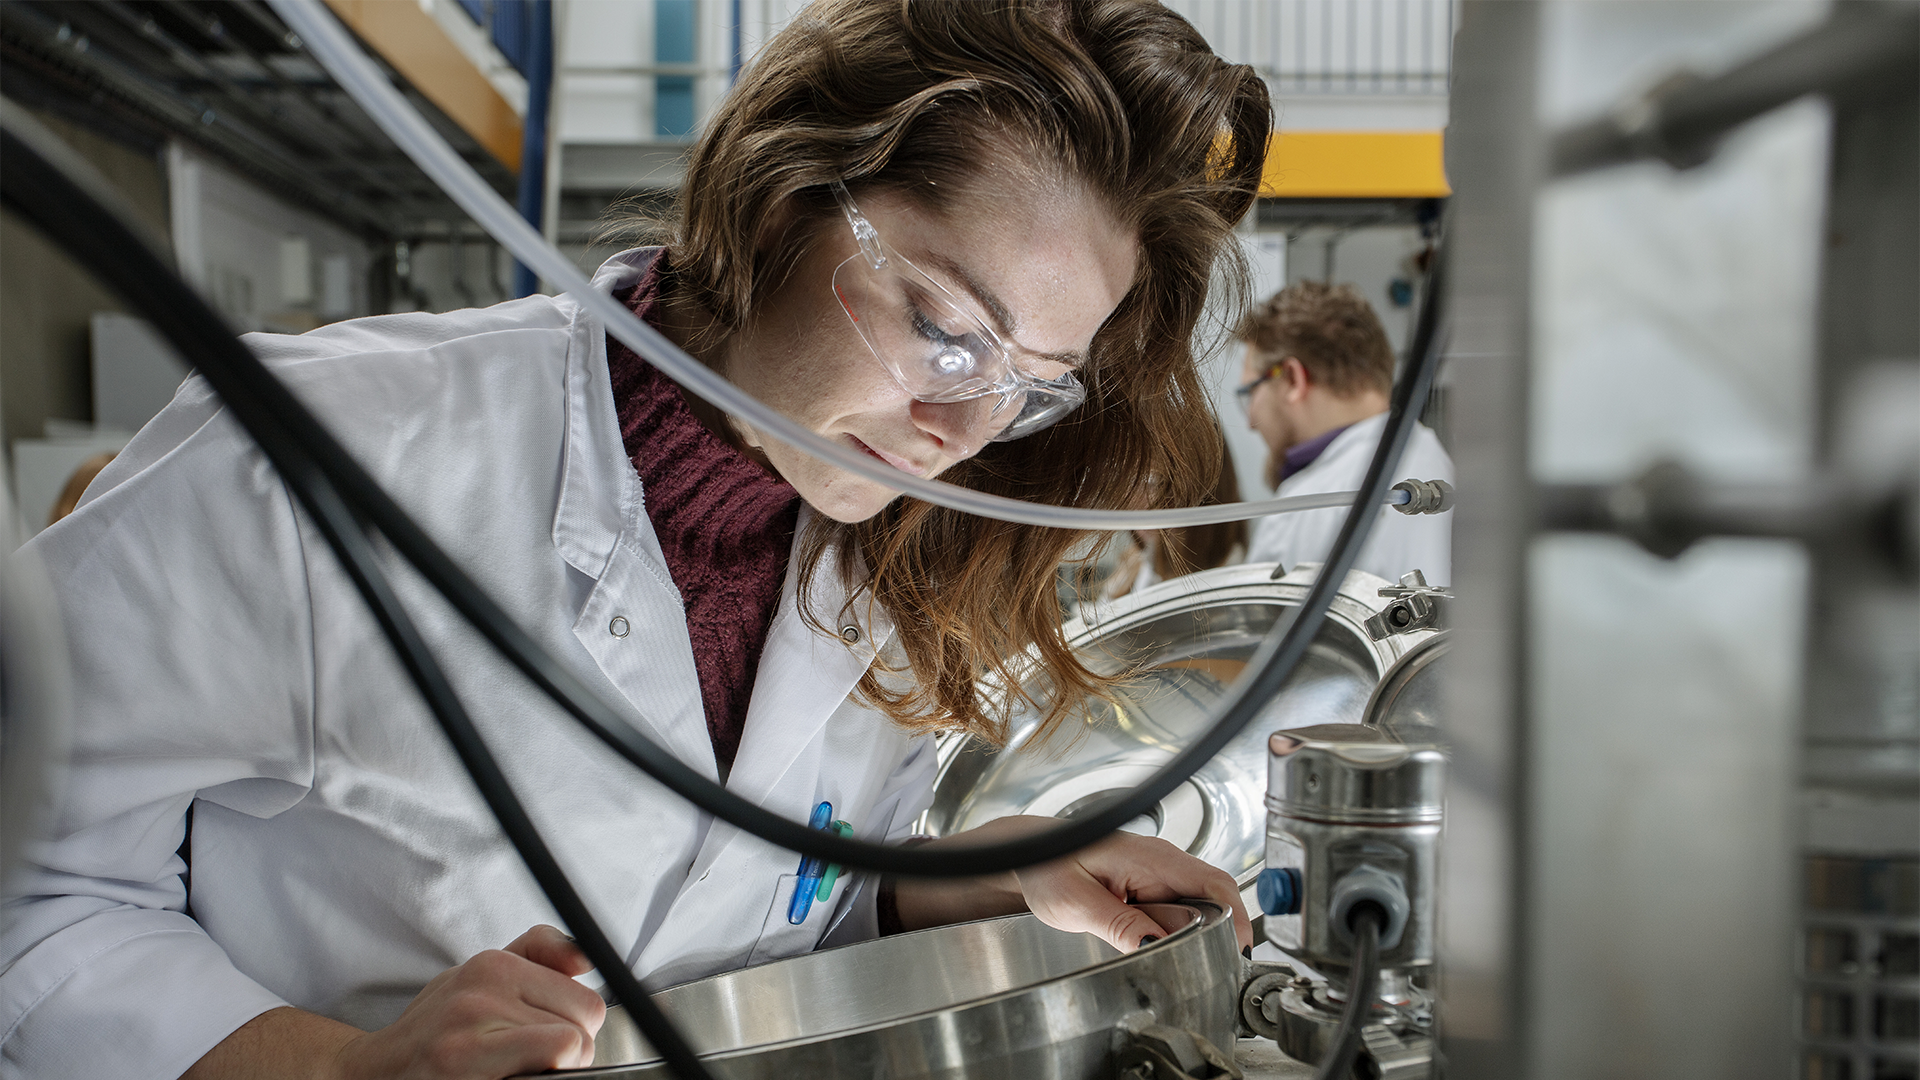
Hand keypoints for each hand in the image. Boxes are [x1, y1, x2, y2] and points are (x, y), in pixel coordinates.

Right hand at [333, 925, 606, 1079]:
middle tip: (536, 1062)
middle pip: (582, 1027)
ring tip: (516, 1071)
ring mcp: (469, 1033)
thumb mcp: (480, 976)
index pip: (585, 1000)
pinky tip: (503, 1077)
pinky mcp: (460, 1066)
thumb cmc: (436, 1028)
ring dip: (552, 1071)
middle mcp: (481, 992)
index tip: (554, 1039)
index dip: (578, 1029)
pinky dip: (531, 1078)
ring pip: (567, 1051)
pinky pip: (542, 1068)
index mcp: (493, 965)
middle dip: (572, 1053)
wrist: (374, 1070)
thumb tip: (585, 958)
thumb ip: (536, 955)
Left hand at [1007, 820, 1254, 954]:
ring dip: (1188, 938)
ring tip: (1158, 953)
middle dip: (1211, 937)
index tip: (1239, 954)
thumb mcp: (1077, 902)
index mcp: (1152, 858)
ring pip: (1195, 914)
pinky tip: (1154, 947)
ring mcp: (1159, 877)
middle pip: (1212, 903)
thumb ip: (1119, 925)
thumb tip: (1157, 946)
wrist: (1029, 858)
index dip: (1236, 919)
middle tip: (1196, 968)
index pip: (1215, 883)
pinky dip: (1173, 935)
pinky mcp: (1152, 891)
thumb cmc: (1047, 867)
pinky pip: (1176, 916)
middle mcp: (1163, 864)